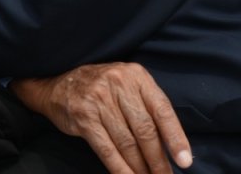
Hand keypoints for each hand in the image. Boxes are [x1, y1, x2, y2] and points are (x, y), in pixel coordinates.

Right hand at [11, 62, 192, 172]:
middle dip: (158, 160)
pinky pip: (107, 149)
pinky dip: (119, 168)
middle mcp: (118, 84)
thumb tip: (172, 145)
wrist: (56, 85)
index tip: (185, 162)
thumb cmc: (100, 89)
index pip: (162, 110)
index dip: (176, 138)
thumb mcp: (126, 85)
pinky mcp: (83, 117)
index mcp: (135, 76)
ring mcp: (98, 100)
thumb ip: (146, 106)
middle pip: (145, 130)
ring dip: (140, 168)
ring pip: (127, 143)